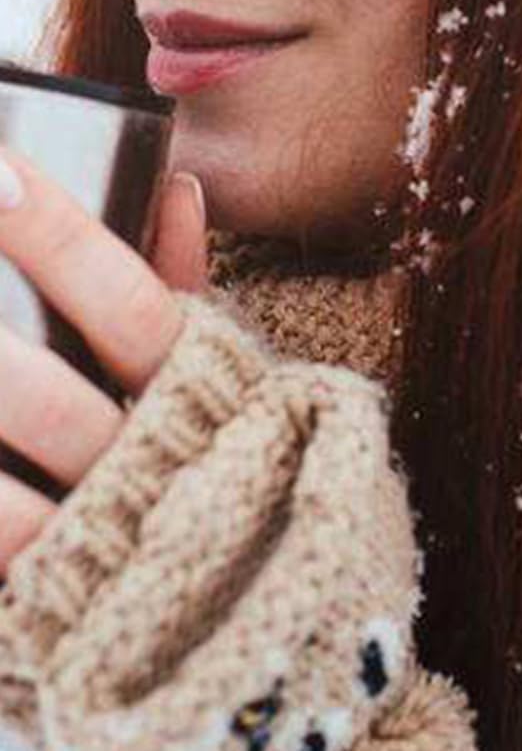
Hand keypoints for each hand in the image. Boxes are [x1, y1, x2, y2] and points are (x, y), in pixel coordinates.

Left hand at [0, 146, 206, 572]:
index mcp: (201, 389)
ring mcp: (98, 535)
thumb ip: (188, 281)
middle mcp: (150, 462)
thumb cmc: (218, 447)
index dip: (57, 236)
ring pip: (0, 493)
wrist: (242, 592)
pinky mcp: (52, 589)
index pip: (128, 300)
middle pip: (43, 395)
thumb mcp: (221, 364)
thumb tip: (178, 185)